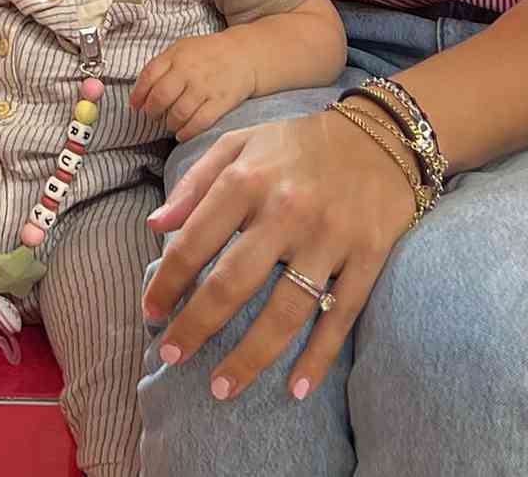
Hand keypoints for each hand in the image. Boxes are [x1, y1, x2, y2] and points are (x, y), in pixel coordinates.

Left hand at [130, 33, 258, 141]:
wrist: (244, 55)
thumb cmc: (207, 53)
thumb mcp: (181, 49)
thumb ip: (161, 66)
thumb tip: (140, 94)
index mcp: (176, 55)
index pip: (149, 76)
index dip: (138, 94)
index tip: (135, 106)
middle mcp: (189, 71)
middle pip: (161, 97)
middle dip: (152, 111)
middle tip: (153, 116)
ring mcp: (205, 87)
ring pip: (179, 113)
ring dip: (169, 123)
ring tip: (170, 124)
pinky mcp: (221, 102)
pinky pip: (200, 122)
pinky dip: (187, 132)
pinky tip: (182, 134)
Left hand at [143, 107, 417, 402]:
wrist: (378, 138)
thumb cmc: (294, 145)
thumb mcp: (237, 144)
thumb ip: (194, 183)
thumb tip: (154, 225)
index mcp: (246, 180)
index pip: (195, 241)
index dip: (167, 282)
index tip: (150, 312)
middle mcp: (285, 210)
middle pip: (233, 283)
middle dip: (196, 327)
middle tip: (171, 357)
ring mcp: (329, 239)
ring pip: (285, 311)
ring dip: (250, 356)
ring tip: (220, 386)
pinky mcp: (366, 259)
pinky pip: (339, 318)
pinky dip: (318, 358)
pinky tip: (295, 388)